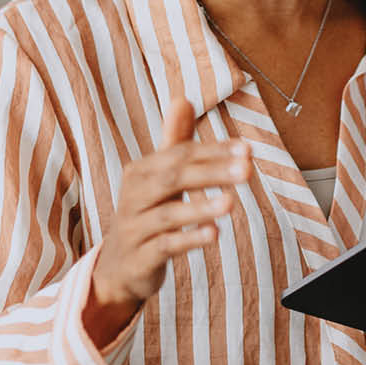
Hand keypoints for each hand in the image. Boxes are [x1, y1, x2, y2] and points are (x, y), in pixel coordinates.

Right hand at [84, 98, 250, 348]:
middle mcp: (133, 196)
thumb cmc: (145, 215)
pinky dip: (188, 239)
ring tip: (231, 203)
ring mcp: (134, 228)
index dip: (213, 151)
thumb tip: (182, 98)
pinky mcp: (139, 258)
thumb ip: (173, 142)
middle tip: (247, 169)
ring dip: (200, 207)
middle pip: (172, 178)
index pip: (179, 155)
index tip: (247, 149)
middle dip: (211, 172)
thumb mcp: (158, 179)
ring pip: (167, 214)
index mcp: (140, 173)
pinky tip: (213, 234)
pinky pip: (164, 246)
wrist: (117, 267)